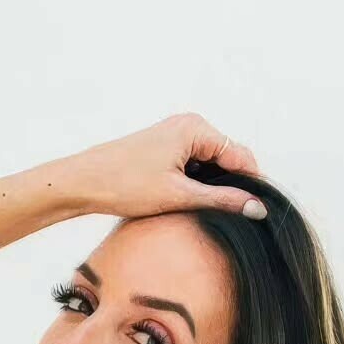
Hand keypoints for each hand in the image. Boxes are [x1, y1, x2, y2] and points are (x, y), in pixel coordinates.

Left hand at [64, 113, 265, 221]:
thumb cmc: (125, 183)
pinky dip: (198, 184)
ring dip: (213, 187)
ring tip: (207, 211)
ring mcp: (178, 135)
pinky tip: (189, 203)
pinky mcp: (167, 147)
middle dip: (232, 186)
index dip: (252, 185)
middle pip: (228, 159)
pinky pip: (195, 165)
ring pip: (211, 164)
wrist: (85, 181)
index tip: (259, 212)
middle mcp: (190, 125)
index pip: (241, 156)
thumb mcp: (179, 196)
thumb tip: (256, 207)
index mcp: (196, 128)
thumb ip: (222, 200)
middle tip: (233, 217)